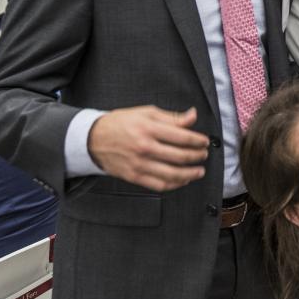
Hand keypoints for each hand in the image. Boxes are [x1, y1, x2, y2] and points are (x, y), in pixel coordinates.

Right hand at [87, 106, 209, 191]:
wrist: (93, 139)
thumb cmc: (122, 123)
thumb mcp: (146, 113)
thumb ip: (172, 117)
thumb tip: (193, 115)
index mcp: (148, 128)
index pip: (182, 136)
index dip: (198, 140)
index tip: (205, 141)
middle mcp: (144, 147)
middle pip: (180, 156)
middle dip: (197, 156)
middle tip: (204, 155)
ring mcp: (139, 164)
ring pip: (172, 174)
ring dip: (190, 174)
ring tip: (200, 170)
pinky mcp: (134, 176)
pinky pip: (159, 185)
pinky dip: (175, 184)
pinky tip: (183, 180)